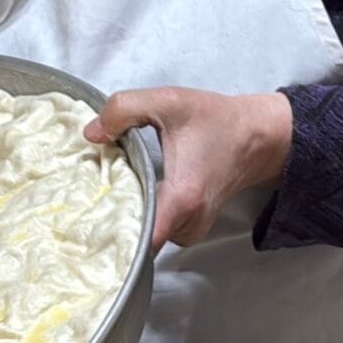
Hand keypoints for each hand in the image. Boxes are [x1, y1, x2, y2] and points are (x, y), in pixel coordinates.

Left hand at [86, 88, 292, 252]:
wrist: (256, 137)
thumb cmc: (214, 119)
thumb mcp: (168, 101)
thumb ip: (124, 109)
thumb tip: (90, 134)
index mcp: (182, 197)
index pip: (142, 240)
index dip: (112, 234)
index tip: (86, 220)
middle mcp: (188, 224)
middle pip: (138, 239)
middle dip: (112, 219)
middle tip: (87, 196)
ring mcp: (192, 232)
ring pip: (147, 238)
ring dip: (129, 217)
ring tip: (113, 190)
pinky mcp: (192, 231)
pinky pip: (158, 234)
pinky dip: (144, 218)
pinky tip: (134, 195)